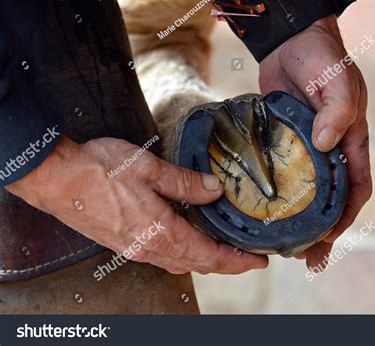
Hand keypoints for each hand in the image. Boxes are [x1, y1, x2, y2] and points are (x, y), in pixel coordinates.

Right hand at [6, 136, 267, 274]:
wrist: (57, 180)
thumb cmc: (99, 172)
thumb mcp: (150, 169)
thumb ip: (185, 183)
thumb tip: (214, 190)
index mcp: (162, 232)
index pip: (211, 255)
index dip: (238, 260)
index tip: (259, 261)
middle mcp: (151, 248)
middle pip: (199, 264)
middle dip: (228, 265)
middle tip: (249, 260)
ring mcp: (137, 249)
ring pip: (182, 263)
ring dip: (207, 262)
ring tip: (225, 254)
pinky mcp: (125, 244)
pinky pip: (164, 257)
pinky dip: (185, 256)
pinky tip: (189, 245)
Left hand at [259, 15, 371, 269]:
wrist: (290, 42)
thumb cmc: (321, 59)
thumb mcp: (336, 82)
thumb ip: (336, 111)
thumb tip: (325, 144)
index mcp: (351, 142)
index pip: (355, 189)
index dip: (346, 216)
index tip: (329, 237)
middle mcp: (329, 152)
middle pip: (330, 200)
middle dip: (321, 230)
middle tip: (305, 257)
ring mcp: (303, 150)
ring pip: (304, 194)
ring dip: (298, 221)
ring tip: (284, 247)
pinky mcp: (281, 144)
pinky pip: (280, 175)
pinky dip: (276, 196)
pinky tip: (263, 212)